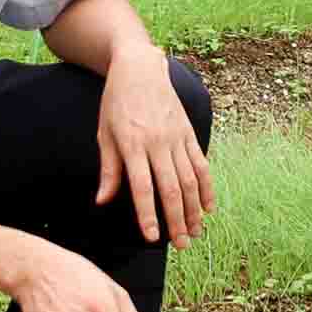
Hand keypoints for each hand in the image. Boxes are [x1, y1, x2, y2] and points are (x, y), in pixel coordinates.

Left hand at [94, 55, 213, 245]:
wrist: (140, 67)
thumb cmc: (115, 102)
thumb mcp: (104, 134)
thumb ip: (109, 170)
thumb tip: (103, 201)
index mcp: (132, 144)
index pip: (142, 187)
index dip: (148, 214)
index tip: (152, 237)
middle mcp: (157, 142)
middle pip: (171, 188)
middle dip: (177, 219)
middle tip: (180, 245)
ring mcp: (176, 137)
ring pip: (190, 179)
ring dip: (194, 209)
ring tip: (195, 233)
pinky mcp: (188, 132)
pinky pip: (201, 164)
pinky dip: (207, 187)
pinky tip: (209, 207)